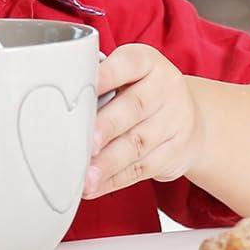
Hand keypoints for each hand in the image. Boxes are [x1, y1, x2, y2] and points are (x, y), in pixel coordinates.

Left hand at [84, 45, 203, 198]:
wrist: (190, 118)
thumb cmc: (143, 94)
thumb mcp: (130, 76)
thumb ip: (101, 85)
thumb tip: (59, 107)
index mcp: (148, 62)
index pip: (129, 63)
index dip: (106, 76)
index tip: (81, 91)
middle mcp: (165, 87)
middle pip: (135, 106)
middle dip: (107, 126)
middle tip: (87, 143)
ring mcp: (174, 120)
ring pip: (139, 143)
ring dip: (109, 162)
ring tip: (85, 177)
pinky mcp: (175, 151)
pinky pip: (143, 168)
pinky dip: (115, 180)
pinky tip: (94, 186)